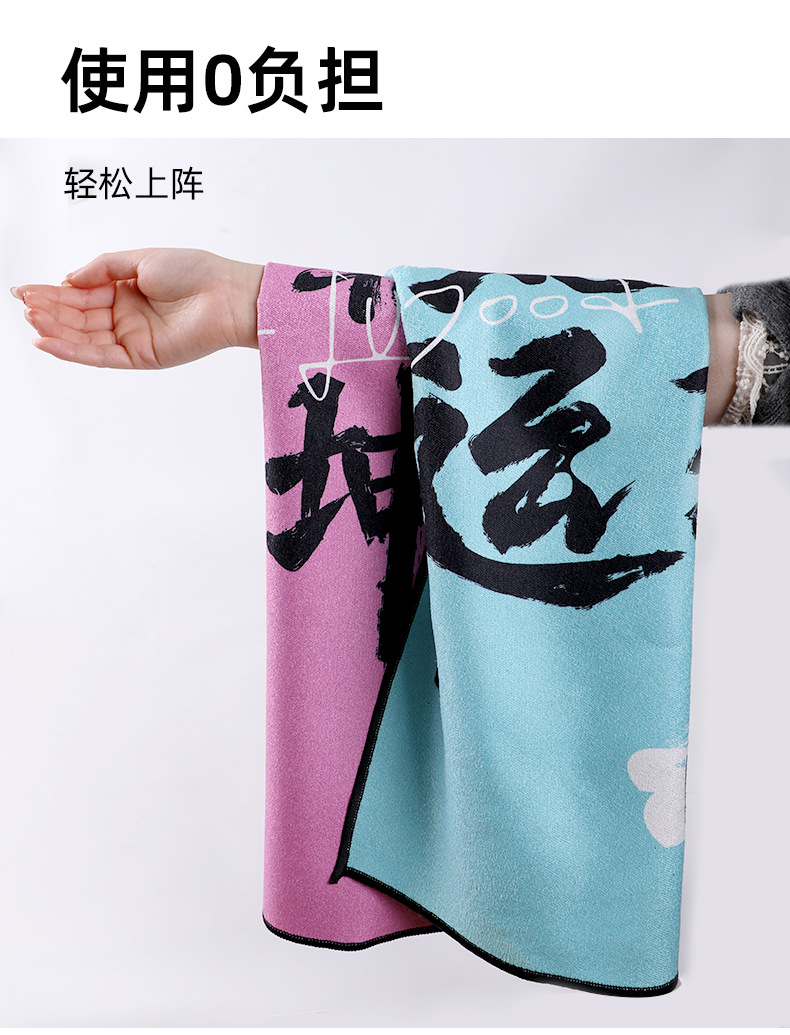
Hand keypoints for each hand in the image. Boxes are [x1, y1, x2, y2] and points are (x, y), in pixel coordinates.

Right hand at [12, 248, 263, 368]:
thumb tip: (68, 278)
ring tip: (32, 320)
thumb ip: (102, 268)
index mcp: (126, 290)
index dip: (53, 292)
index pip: (81, 294)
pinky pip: (102, 356)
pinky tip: (50, 342)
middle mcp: (127, 315)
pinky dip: (74, 351)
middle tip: (24, 304)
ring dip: (57, 330)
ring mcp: (133, 337)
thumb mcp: (140, 259)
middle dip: (50, 310)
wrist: (227, 294)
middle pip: (79, 316)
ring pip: (86, 337)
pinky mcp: (142, 357)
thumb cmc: (195, 271)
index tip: (25, 290)